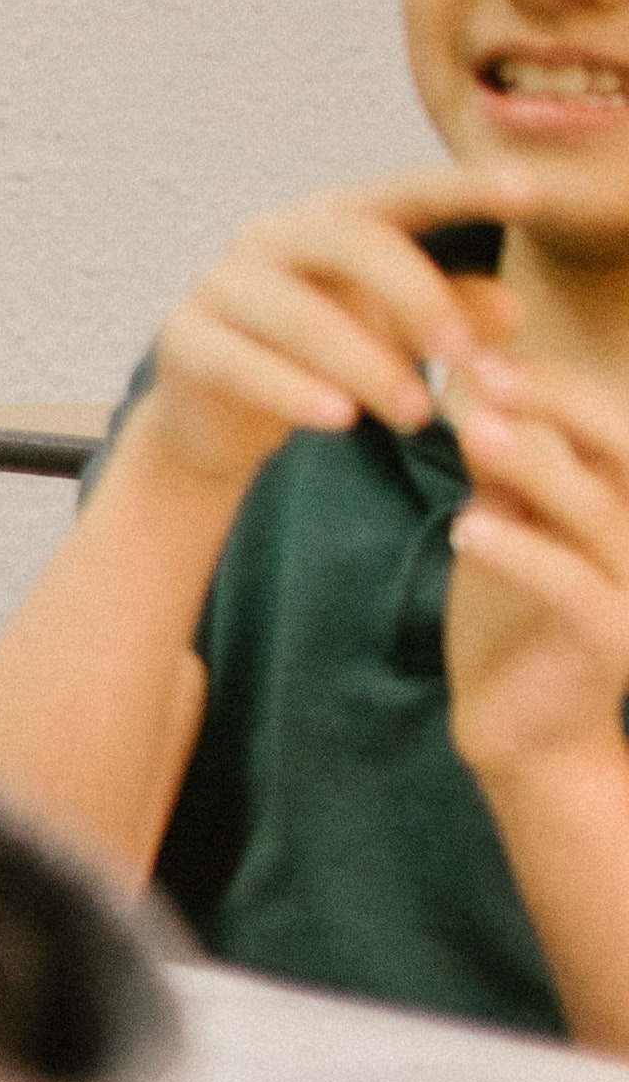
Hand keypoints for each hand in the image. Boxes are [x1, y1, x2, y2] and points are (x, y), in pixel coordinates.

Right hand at [127, 177, 514, 493]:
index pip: (402, 193)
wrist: (212, 418)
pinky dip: (294, 393)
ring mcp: (219, 286)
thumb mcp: (395, 334)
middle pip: (351, 242)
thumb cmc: (316, 361)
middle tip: (461, 356)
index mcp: (328, 219)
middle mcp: (269, 237)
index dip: (463, 187)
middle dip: (415, 297)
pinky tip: (339, 421)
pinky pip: (242, 363)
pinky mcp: (182, 342)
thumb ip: (452, 316)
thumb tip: (514, 312)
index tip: (528, 190)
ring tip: (416, 415)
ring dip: (366, 366)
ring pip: (301, 316)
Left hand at [445, 348, 628, 790]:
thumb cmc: (516, 618)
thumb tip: (476, 388)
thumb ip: (505, 469)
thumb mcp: (510, 526)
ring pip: (601, 514)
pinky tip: (468, 527)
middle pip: (622, 452)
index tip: (481, 352)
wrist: (523, 729)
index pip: (609, 425)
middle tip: (484, 374)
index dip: (553, 384)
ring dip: (539, 470)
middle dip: (557, 407)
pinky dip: (524, 554)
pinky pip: (572, 588)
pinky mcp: (614, 643)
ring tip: (476, 432)